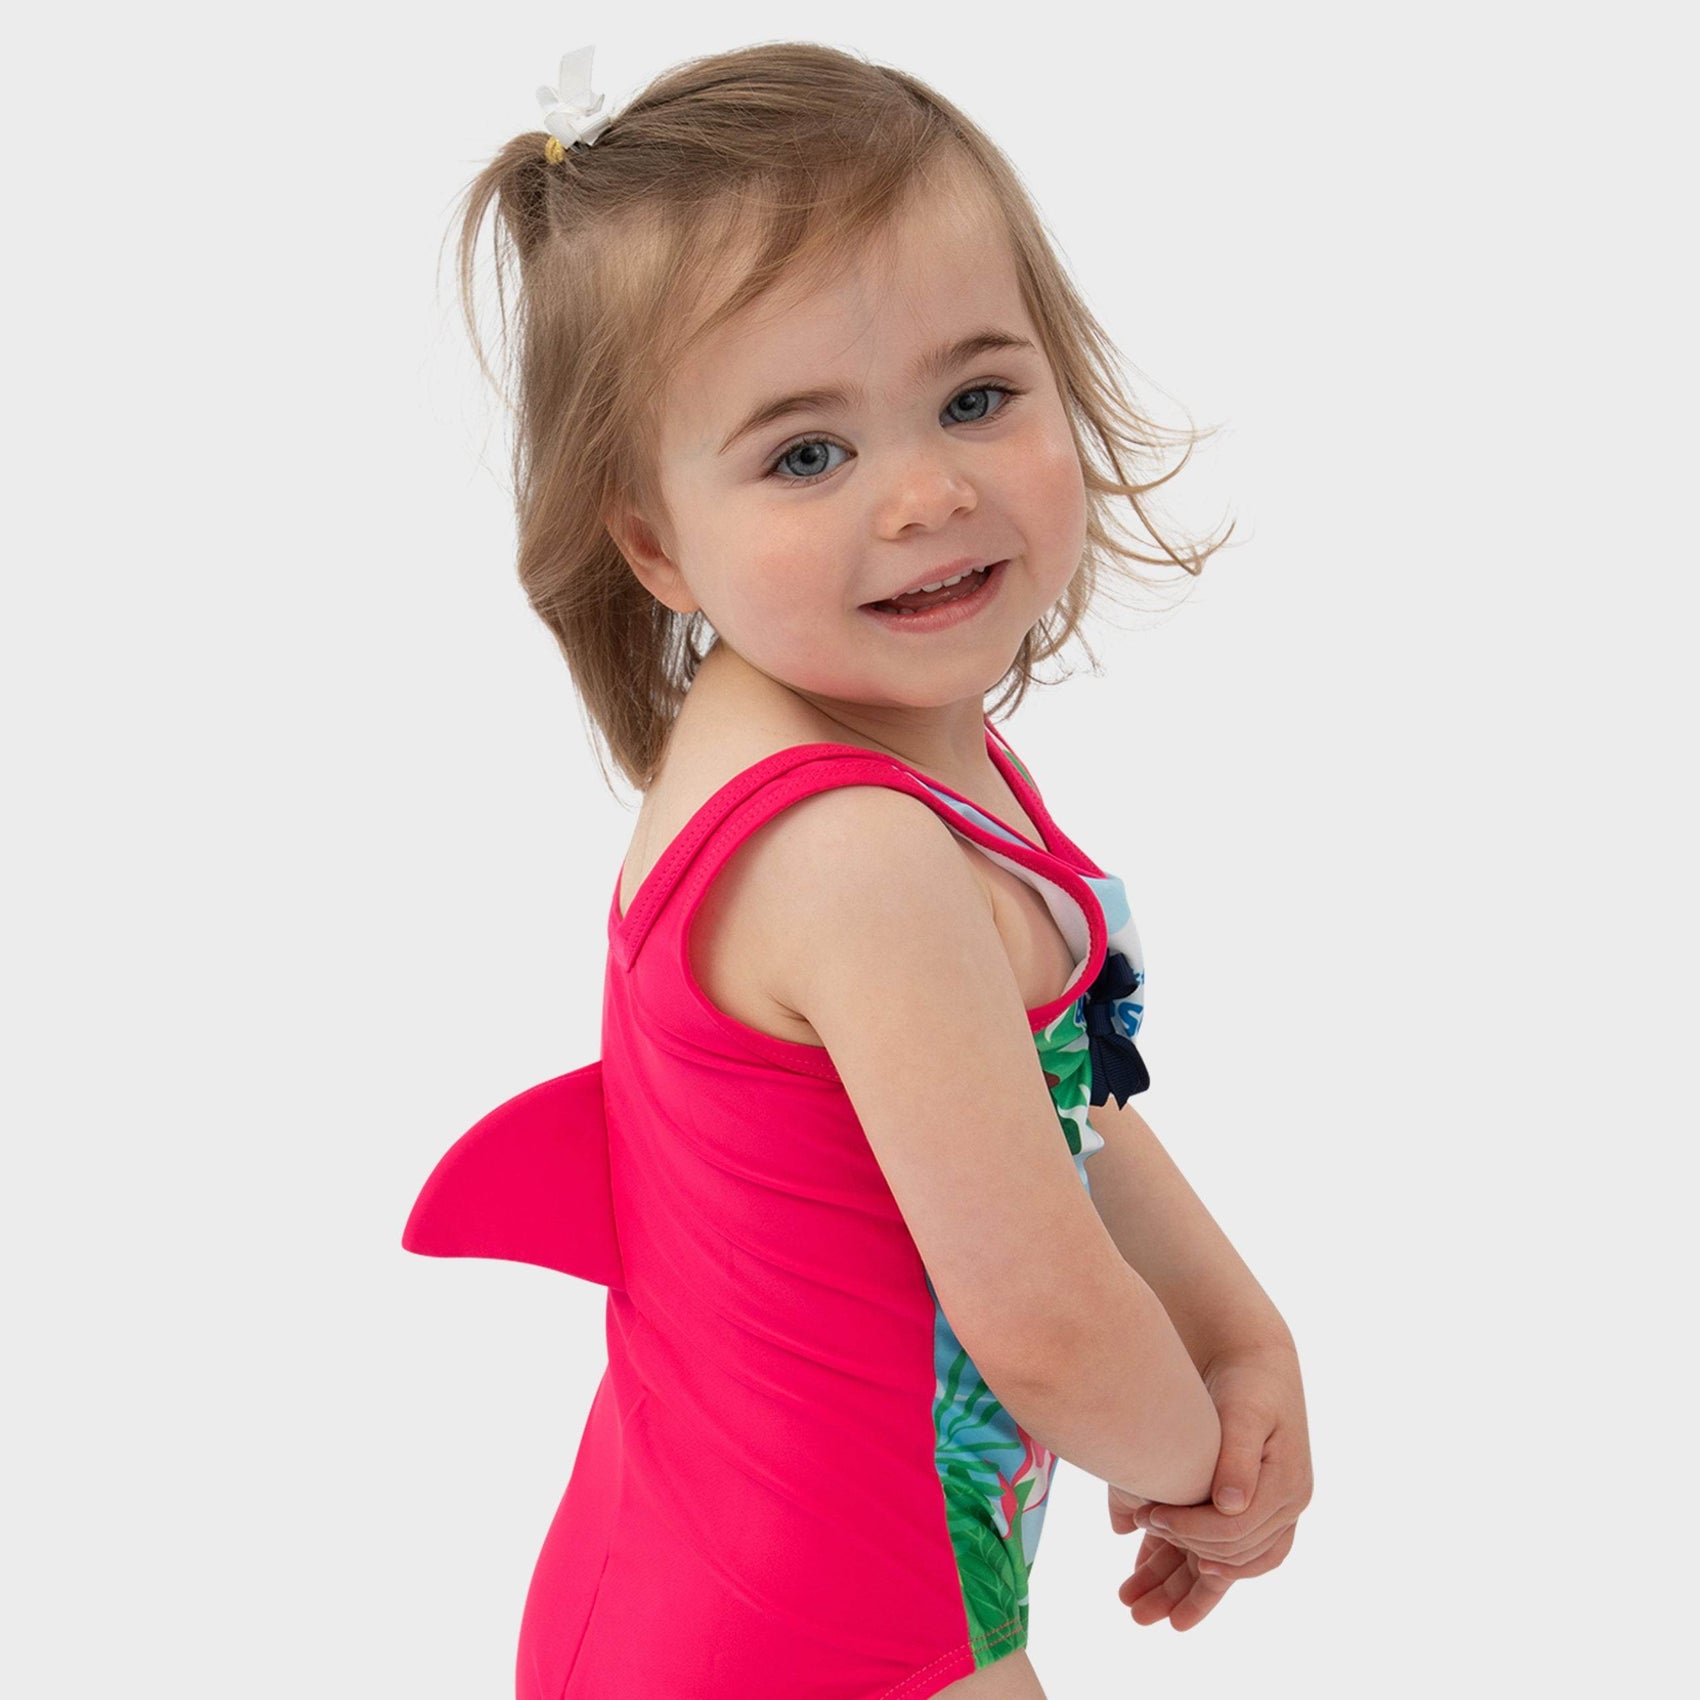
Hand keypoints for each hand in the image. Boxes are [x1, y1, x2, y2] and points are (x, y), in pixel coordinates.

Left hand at [1108, 1343, 1311, 1625]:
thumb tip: (1231, 1504)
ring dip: (1179, 1591)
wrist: (1255, 1363)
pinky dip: (1184, 1570)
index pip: (1237, 1530)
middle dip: (1179, 1575)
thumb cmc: (1249, 1381)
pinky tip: (1147, 1578)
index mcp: (1288, 1488)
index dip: (1192, 1530)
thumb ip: (1239, 1456)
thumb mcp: (1245, 1410)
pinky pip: (1217, 1554)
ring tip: (1133, 1610)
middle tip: (1131, 1582)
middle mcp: (1283, 1510)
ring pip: (1223, 1568)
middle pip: (1229, 1559)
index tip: (1149, 1518)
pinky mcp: (1246, 1511)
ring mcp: (1266, 1515)